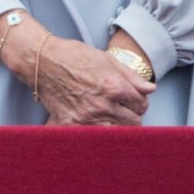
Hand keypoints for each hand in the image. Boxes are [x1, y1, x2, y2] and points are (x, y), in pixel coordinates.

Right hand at [35, 36, 155, 125]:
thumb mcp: (105, 59)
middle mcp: (103, 105)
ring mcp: (87, 117)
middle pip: (134, 122)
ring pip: (118, 134)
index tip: (133, 100)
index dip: (139, 101)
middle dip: (131, 114)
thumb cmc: (73, 56)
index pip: (141, 104)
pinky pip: (94, 137)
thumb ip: (131, 76)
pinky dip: (98, 133)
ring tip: (111, 116)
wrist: (42, 60)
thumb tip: (150, 89)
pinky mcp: (73, 124)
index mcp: (114, 87)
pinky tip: (96, 124)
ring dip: (118, 126)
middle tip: (123, 108)